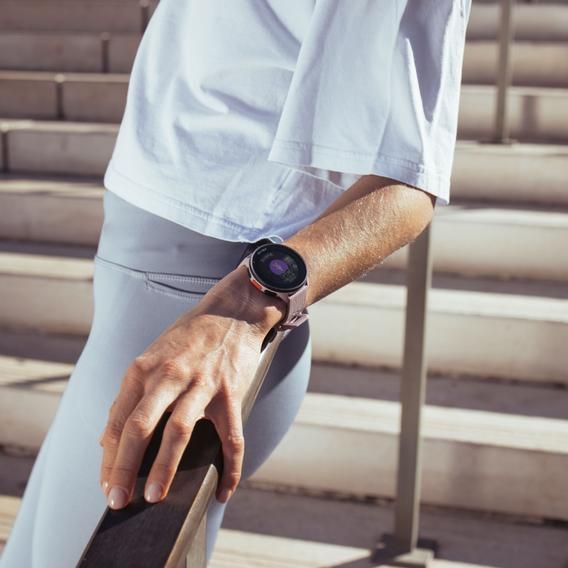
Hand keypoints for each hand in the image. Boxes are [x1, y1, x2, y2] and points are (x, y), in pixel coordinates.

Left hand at [98, 266, 285, 508]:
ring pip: (178, 431)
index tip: (106, 484)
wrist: (232, 312)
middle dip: (124, 467)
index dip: (109, 457)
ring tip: (155, 496)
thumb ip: (133, 393)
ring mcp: (201, 383)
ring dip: (165, 467)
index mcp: (144, 369)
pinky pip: (231, 437)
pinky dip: (230, 468)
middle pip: (139, 426)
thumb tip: (108, 436)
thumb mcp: (152, 356)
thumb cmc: (189, 337)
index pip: (118, 419)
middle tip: (117, 501)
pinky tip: (224, 490)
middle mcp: (169, 375)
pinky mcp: (230, 392)